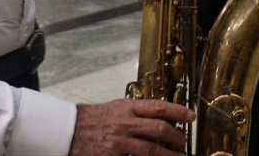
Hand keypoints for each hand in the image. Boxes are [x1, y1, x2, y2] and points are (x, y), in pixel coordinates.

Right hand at [68, 99, 193, 155]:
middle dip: (177, 137)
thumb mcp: (116, 107)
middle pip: (160, 129)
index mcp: (127, 108)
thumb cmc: (92, 119)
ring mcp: (119, 143)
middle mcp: (125, 124)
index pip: (159, 107)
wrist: (67, 132)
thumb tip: (160, 115)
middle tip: (184, 143)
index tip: (191, 116)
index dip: (178, 112)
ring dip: (168, 155)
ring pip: (152, 150)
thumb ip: (137, 111)